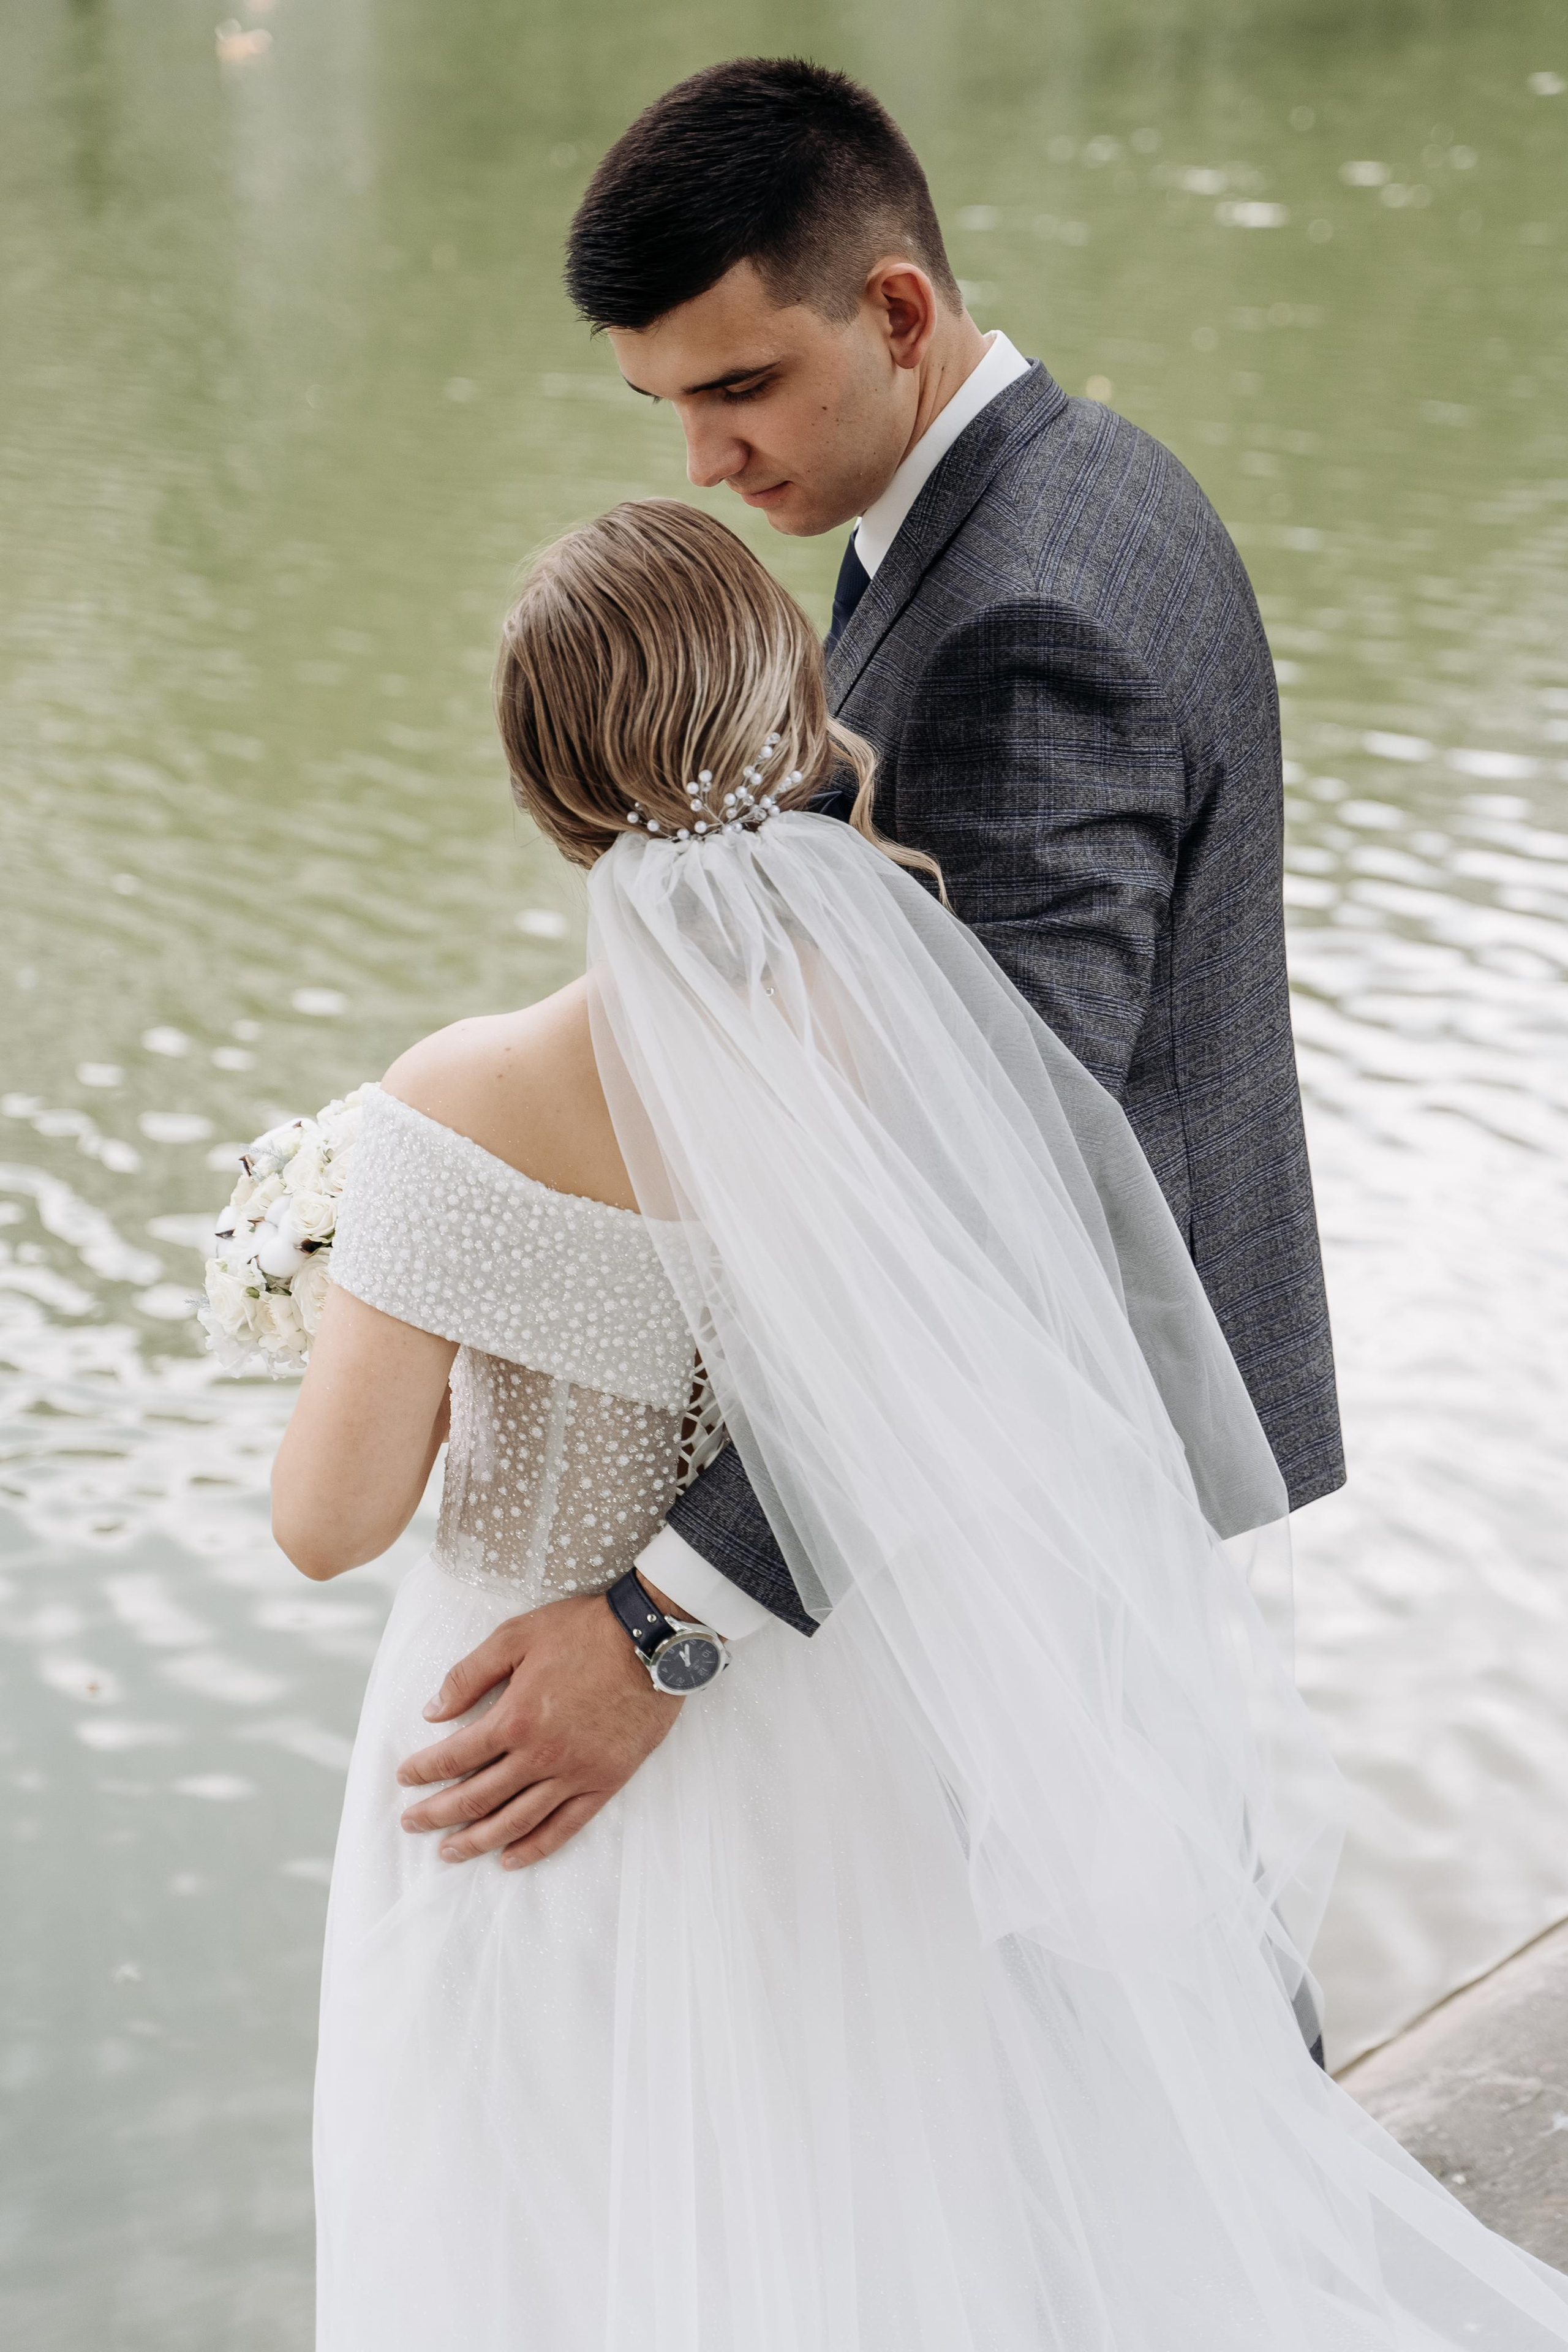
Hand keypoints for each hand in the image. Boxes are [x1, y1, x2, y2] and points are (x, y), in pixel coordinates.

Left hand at [395, 1590, 679, 1868]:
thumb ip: (469, 1675)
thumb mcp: (516, 1636)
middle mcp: (540, 1755)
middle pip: (477, 1797)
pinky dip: (535, 1848)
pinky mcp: (605, 1781)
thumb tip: (432, 1712)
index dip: (425, 1771)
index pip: (456, 1757)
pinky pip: (565, 1826)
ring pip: (516, 1821)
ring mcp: (574, 1773)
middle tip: (412, 1825)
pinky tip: (510, 1859)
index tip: (404, 1779)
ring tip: (450, 1853)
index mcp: (514, 1718)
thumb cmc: (583, 1630)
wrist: (652, 1639)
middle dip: (438, 1815)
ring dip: (478, 1840)